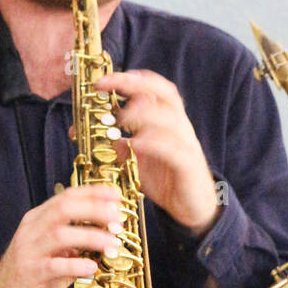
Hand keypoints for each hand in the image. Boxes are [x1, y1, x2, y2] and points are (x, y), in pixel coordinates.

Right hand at [0, 183, 123, 287]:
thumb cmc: (33, 277)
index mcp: (38, 220)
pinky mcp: (28, 273)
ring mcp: (28, 250)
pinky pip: (54, 265)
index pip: (66, 196)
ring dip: (91, 237)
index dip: (93, 193)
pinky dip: (76, 265)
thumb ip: (77, 244)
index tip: (116, 196)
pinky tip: (91, 268)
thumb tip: (109, 236)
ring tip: (112, 244)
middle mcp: (31, 230)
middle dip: (95, 209)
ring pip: (60, 234)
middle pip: (64, 208)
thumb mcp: (56, 254)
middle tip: (118, 218)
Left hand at [95, 69, 220, 235]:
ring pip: (170, 118)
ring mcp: (186, 145)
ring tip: (120, 119)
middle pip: (165, 94)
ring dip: (143, 113)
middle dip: (135, 86)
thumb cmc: (167, 179)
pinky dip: (154, 143)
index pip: (153, 89)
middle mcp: (179, 127)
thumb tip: (95, 134)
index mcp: (167, 121)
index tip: (102, 81)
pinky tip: (136, 144)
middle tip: (107, 87)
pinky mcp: (188, 165)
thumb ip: (121, 145)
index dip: (130, 80)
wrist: (193, 207)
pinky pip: (174, 149)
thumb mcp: (138, 160)